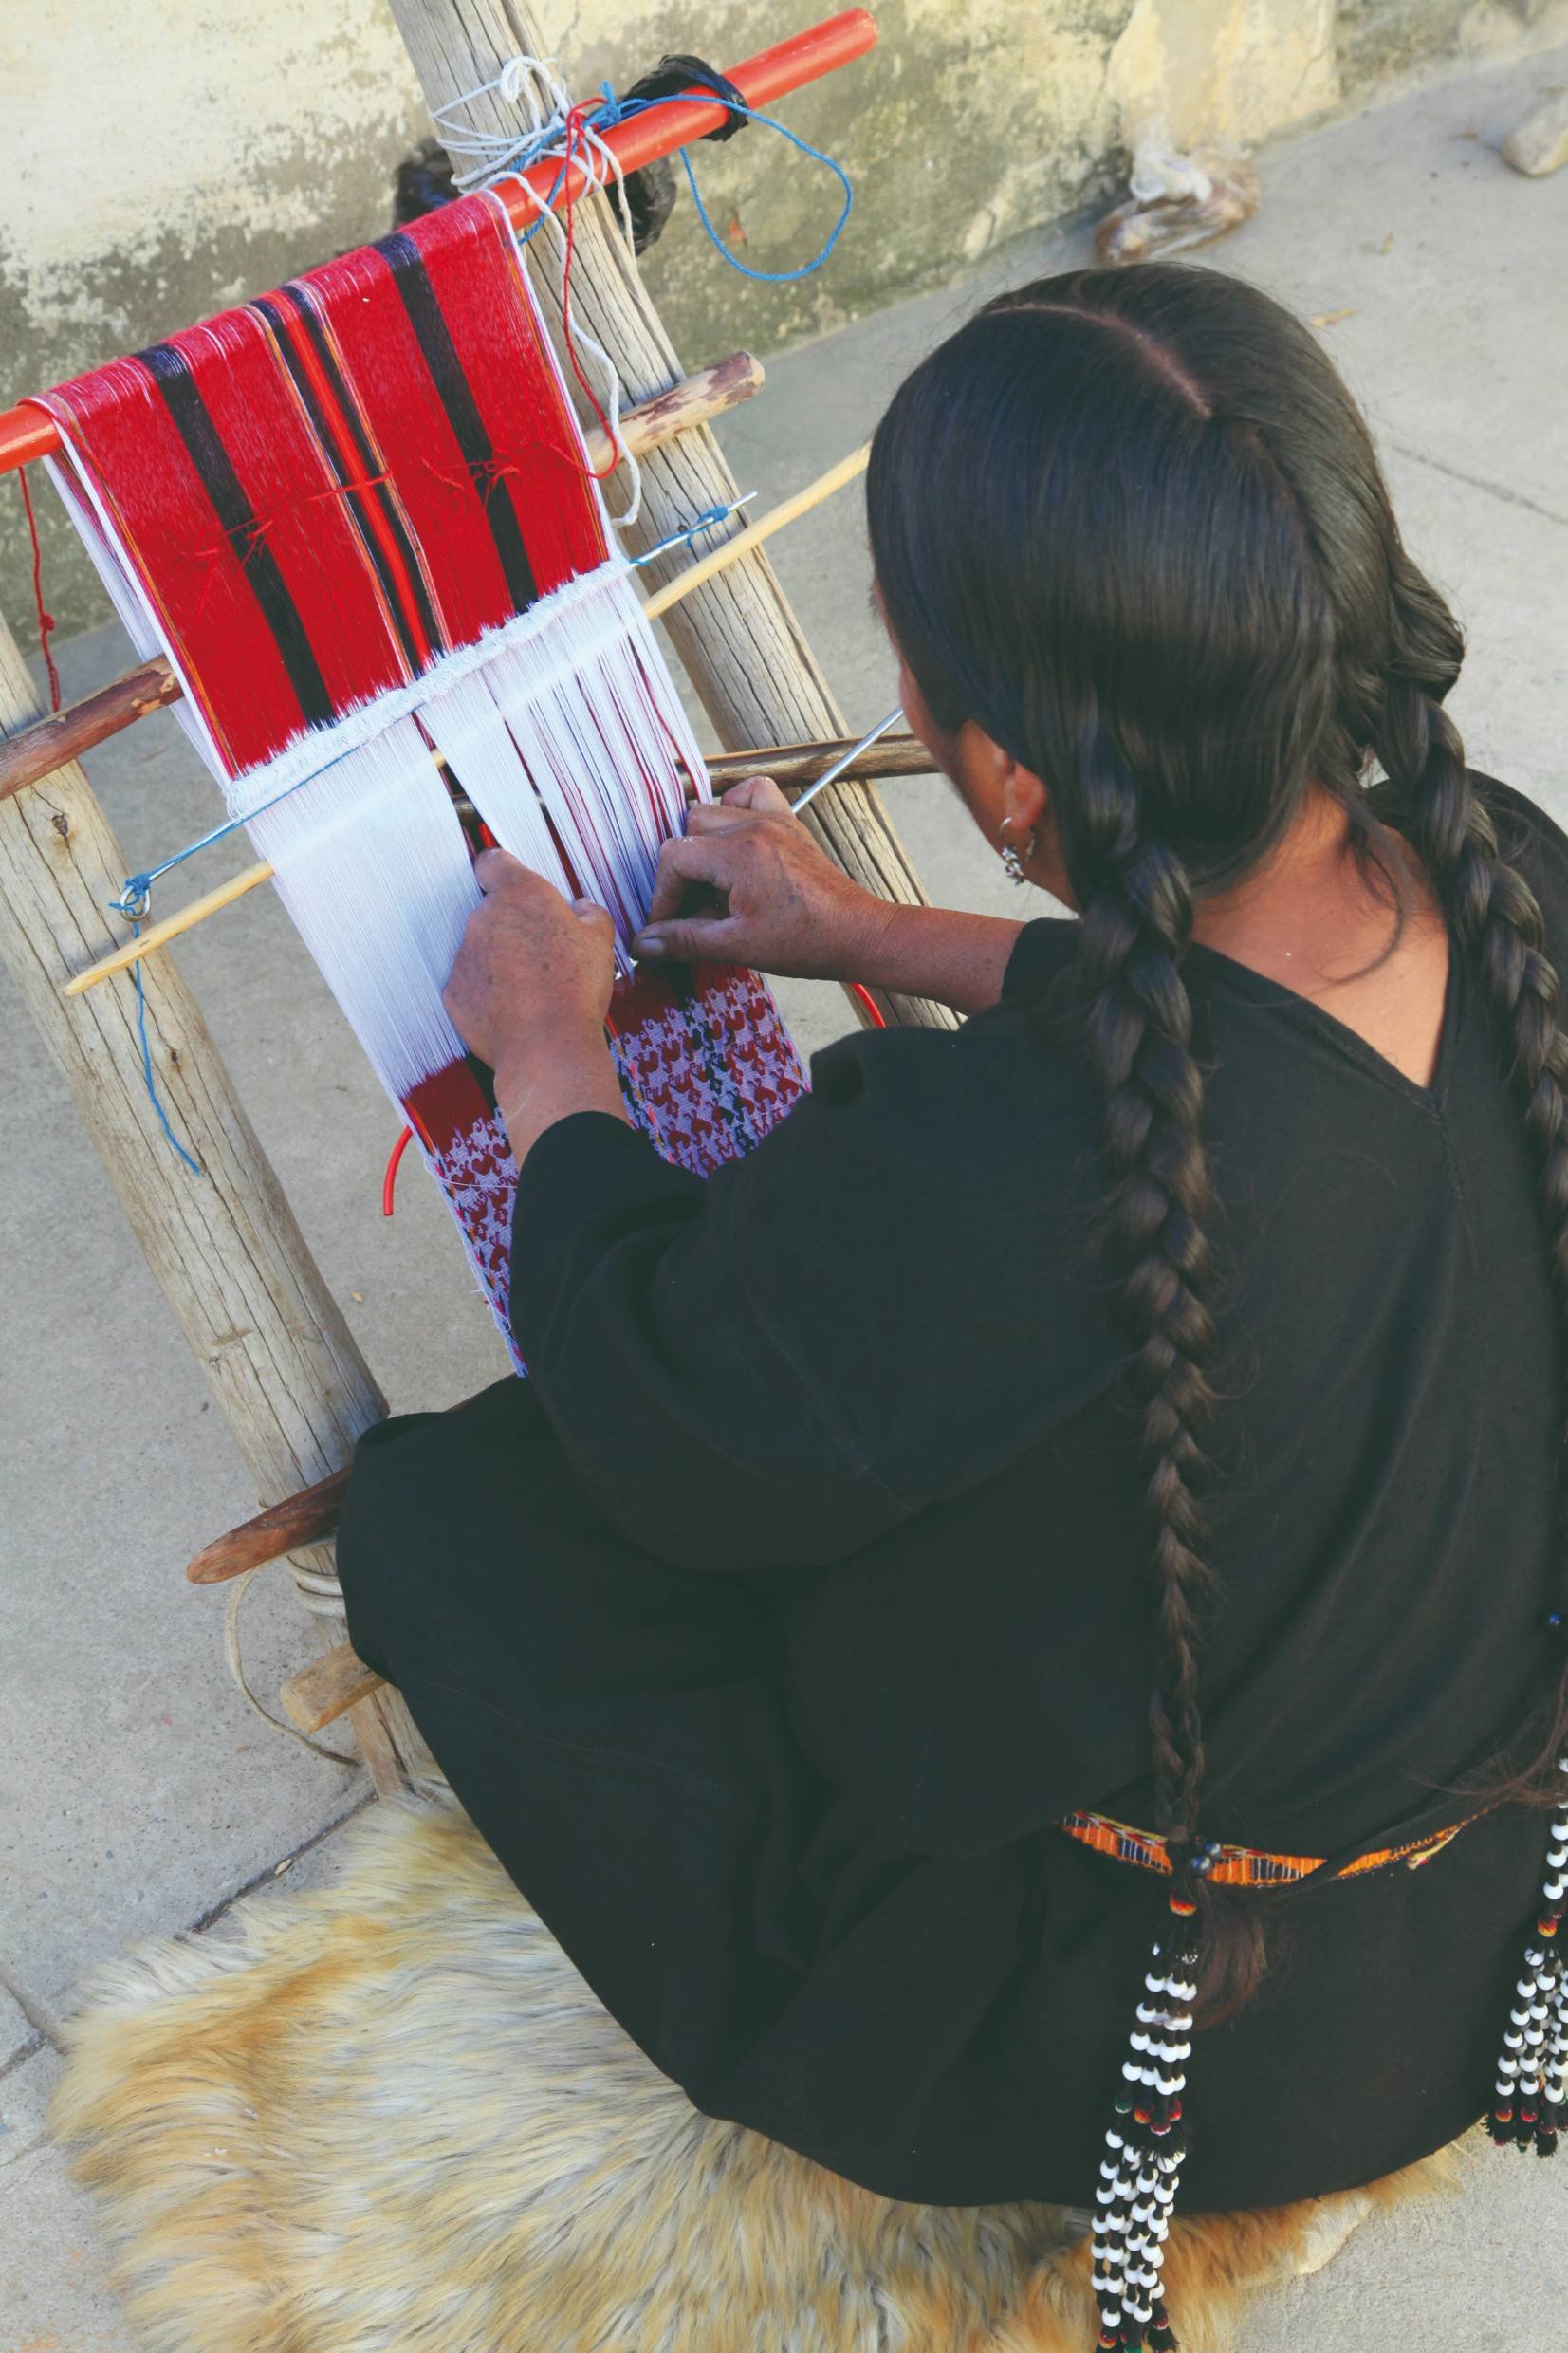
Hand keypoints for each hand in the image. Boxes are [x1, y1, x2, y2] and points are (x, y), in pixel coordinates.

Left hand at [442, 848, 614, 1073]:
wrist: (547, 1048)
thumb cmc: (576, 989)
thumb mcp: (601, 940)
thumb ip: (589, 912)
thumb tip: (580, 908)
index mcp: (519, 894)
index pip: (493, 862)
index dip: (502, 871)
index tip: (512, 884)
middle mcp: (483, 918)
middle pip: (492, 911)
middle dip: (512, 926)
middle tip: (543, 954)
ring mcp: (464, 956)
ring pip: (481, 949)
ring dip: (500, 961)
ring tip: (532, 989)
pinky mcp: (454, 992)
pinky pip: (471, 985)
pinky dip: (487, 993)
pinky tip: (515, 1010)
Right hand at [631, 776, 892, 979]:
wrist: (856, 934)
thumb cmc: (806, 941)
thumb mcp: (737, 946)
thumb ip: (684, 940)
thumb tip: (643, 943)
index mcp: (739, 854)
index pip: (673, 856)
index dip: (663, 894)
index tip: (668, 924)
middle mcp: (754, 826)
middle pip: (688, 831)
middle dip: (682, 874)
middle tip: (690, 911)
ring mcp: (773, 820)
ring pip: (713, 811)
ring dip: (703, 845)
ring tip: (712, 885)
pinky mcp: (787, 823)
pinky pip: (752, 793)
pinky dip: (735, 809)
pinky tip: (734, 844)